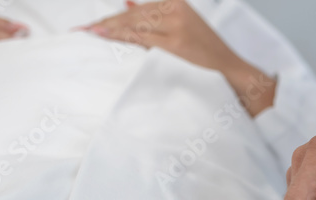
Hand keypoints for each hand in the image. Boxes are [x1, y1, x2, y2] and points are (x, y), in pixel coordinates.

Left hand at [79, 0, 274, 114]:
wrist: (235, 76)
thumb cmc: (208, 61)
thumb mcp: (183, 32)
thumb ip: (156, 21)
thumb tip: (128, 5)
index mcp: (176, 4)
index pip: (135, 11)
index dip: (111, 19)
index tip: (91, 27)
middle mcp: (175, 9)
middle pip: (130, 16)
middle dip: (104, 25)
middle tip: (80, 32)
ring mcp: (175, 26)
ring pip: (132, 24)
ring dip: (108, 30)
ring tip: (86, 36)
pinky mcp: (176, 43)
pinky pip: (140, 37)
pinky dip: (121, 36)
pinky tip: (104, 35)